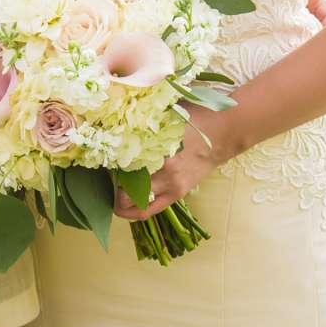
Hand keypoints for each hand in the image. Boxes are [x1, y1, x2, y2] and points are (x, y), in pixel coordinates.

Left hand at [113, 106, 232, 221]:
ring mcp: (172, 186)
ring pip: (136, 204)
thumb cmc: (193, 118)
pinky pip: (150, 209)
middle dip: (112, 185)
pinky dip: (134, 210)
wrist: (224, 132)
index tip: (101, 158)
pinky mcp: (178, 194)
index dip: (108, 162)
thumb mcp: (164, 116)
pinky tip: (123, 207)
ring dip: (121, 201)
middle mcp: (165, 171)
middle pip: (126, 187)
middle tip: (104, 177)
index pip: (124, 163)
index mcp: (160, 149)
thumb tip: (115, 127)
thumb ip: (143, 125)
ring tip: (112, 192)